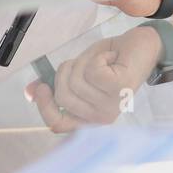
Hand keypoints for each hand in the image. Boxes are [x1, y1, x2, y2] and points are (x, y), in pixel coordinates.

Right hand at [24, 28, 162, 131]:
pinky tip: (111, 58)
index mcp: (90, 118)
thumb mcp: (78, 73)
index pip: (58, 125)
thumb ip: (56, 84)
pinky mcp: (120, 89)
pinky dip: (97, 56)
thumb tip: (29, 92)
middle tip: (83, 62)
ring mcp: (111, 105)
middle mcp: (101, 118)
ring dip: (83, 61)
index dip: (44, 106)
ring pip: (76, 80)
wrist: (143, 47)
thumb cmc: (111, 61)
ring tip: (101, 60)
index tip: (40, 87)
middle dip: (66, 71)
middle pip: (62, 95)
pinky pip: (91, 71)